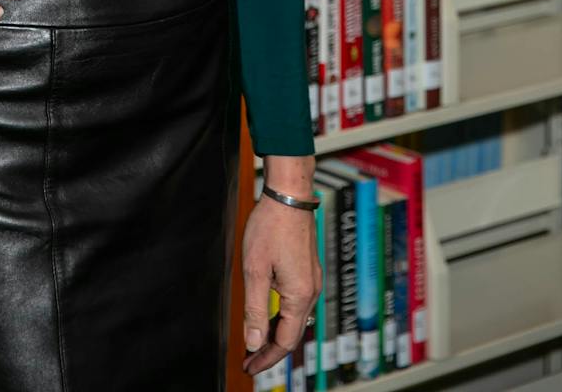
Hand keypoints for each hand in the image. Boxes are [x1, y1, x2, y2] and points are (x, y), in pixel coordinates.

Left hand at [240, 194, 321, 377]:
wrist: (288, 195)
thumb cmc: (271, 227)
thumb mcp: (255, 270)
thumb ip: (255, 309)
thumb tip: (254, 342)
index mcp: (300, 296)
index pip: (286, 342)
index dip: (267, 358)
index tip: (249, 367)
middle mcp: (311, 291)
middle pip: (293, 333)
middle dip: (271, 350)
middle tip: (250, 360)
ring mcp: (311, 280)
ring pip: (295, 319)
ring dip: (276, 332)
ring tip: (255, 341)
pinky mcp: (308, 270)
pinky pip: (296, 303)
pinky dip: (282, 315)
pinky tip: (268, 314)